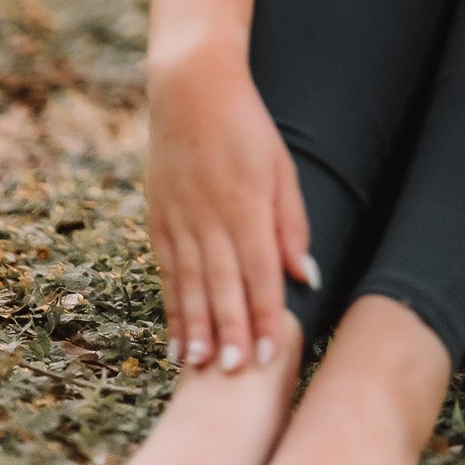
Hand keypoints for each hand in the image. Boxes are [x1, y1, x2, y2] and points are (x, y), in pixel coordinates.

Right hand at [146, 46, 316, 374]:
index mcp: (247, 205)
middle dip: (230, 334)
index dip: (266, 317)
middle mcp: (211, 217)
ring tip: (201, 369)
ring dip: (197, 330)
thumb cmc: (247, 126)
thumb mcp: (281, 167)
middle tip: (236, 377)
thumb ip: (292, 224)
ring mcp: (179, 219)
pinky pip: (167, 272)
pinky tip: (175, 339)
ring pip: (190, 286)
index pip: (260, 273)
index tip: (271, 357)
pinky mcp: (158, 218)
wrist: (191, 87)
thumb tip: (306, 276)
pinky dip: (172, 308)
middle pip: (223, 286)